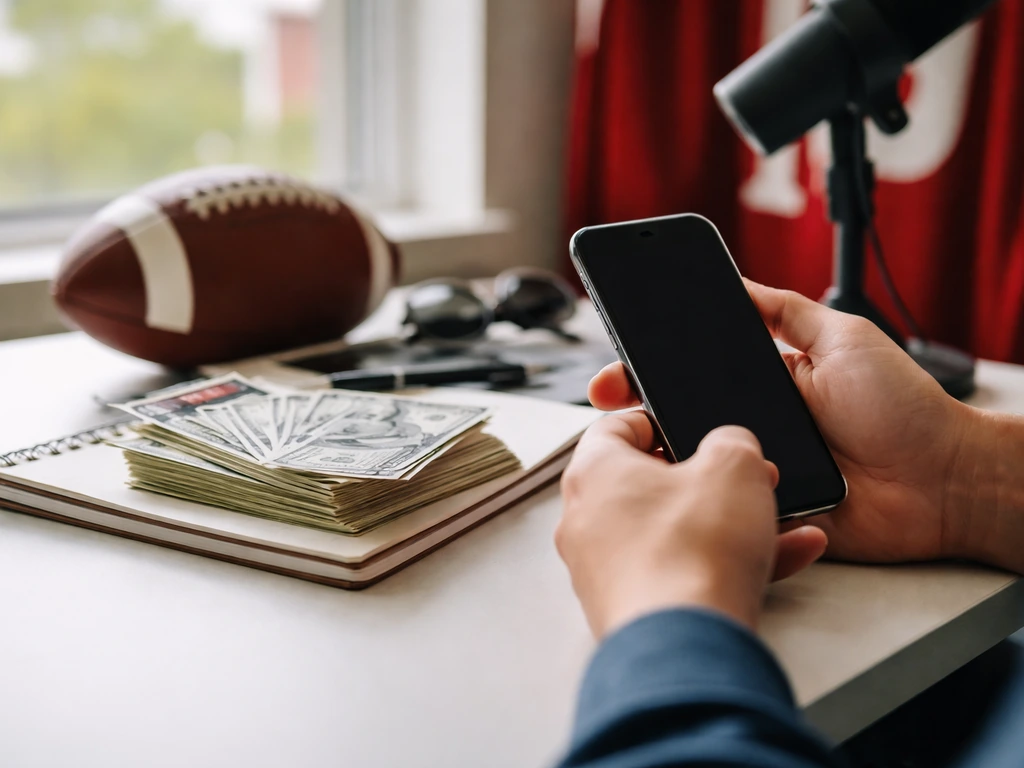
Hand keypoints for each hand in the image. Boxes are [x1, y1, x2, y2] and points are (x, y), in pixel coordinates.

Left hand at [557, 411, 827, 637]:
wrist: (686, 646)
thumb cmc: (691, 553)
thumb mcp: (733, 466)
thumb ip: (732, 441)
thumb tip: (730, 446)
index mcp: (593, 472)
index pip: (615, 426)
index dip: (659, 419)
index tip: (689, 424)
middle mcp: (588, 521)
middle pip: (648, 483)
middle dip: (706, 476)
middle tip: (745, 475)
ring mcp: (605, 570)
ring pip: (674, 531)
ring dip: (727, 521)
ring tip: (776, 518)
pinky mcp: (632, 608)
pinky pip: (683, 573)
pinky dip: (727, 563)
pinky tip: (783, 557)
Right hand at [588, 280, 975, 564]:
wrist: (944, 481)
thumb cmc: (903, 409)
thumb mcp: (843, 338)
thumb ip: (787, 311)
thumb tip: (738, 280)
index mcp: (765, 384)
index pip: (694, 372)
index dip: (652, 367)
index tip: (619, 362)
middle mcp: (754, 426)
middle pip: (680, 417)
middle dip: (636, 408)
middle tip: (609, 398)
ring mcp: (756, 471)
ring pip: (690, 465)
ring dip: (660, 452)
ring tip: (636, 438)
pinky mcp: (765, 513)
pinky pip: (720, 508)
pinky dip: (695, 500)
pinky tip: (673, 484)